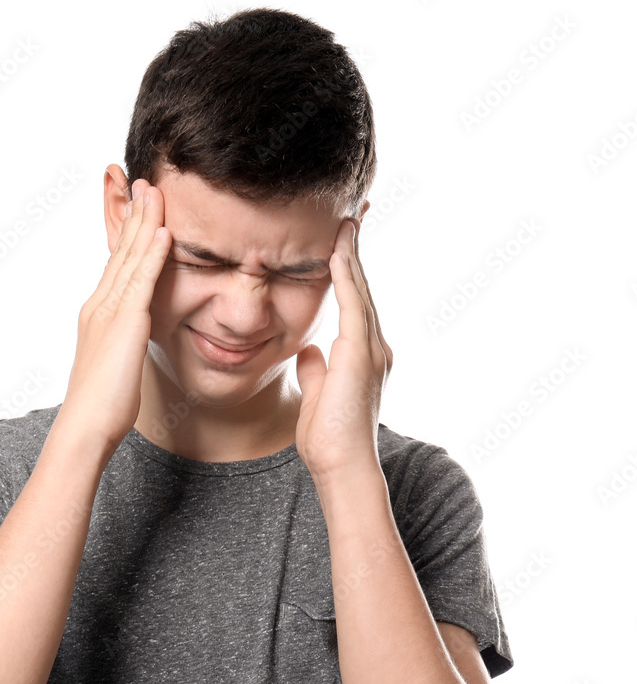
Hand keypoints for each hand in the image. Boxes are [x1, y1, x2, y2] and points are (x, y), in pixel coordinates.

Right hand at [57, 178, 171, 453]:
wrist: (85, 428)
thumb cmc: (101, 409)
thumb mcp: (114, 367)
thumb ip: (122, 347)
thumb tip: (130, 345)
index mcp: (97, 314)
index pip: (116, 265)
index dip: (127, 235)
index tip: (137, 208)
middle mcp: (99, 306)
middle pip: (120, 252)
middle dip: (133, 216)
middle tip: (143, 182)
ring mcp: (109, 312)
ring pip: (129, 258)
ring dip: (144, 222)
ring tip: (155, 191)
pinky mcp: (123, 324)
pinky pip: (141, 280)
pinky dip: (152, 254)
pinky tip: (164, 232)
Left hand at [294, 217, 392, 482]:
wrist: (342, 467)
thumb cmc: (328, 440)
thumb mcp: (316, 396)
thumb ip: (315, 371)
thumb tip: (309, 351)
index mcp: (363, 356)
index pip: (355, 303)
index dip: (348, 272)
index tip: (340, 242)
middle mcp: (373, 347)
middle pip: (363, 289)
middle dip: (355, 252)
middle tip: (352, 216)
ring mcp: (371, 350)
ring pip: (362, 290)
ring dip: (351, 255)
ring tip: (346, 220)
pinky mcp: (361, 355)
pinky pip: (354, 305)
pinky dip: (347, 276)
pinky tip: (337, 250)